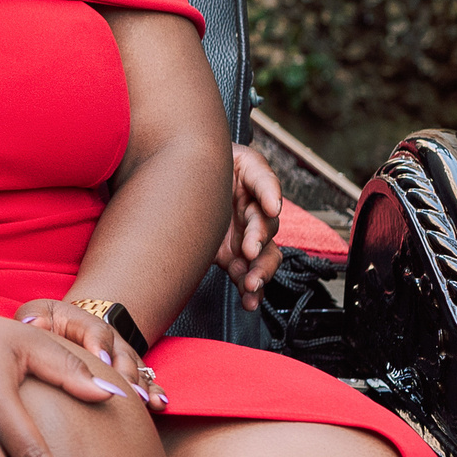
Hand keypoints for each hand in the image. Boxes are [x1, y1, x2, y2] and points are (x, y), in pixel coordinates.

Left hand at [17, 299, 166, 409]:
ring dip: (143, 386)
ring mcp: (122, 357)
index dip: (98, 345)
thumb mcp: (38, 314)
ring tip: (149, 401)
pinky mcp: (130, 374)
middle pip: (122, 354)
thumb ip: (35, 317)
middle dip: (125, 372)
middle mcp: (109, 340)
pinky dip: (155, 393)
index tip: (100, 359)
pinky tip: (161, 405)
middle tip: (127, 390)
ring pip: (137, 370)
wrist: (67, 330)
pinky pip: (146, 382)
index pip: (95, 331)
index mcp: (85, 322)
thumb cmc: (48, 325)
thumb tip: (36, 324)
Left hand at [220, 143, 283, 310]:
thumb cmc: (211, 164)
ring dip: (260, 273)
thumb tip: (273, 201)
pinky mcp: (232, 257)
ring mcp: (244, 238)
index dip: (269, 198)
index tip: (270, 206)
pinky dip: (248, 289)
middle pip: (266, 233)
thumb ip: (257, 175)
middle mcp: (253, 216)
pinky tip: (249, 298)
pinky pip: (245, 275)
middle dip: (261, 242)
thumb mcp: (235, 158)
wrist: (183, 178)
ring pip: (262, 259)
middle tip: (251, 251)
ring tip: (251, 285)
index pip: (265, 193)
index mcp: (254, 190)